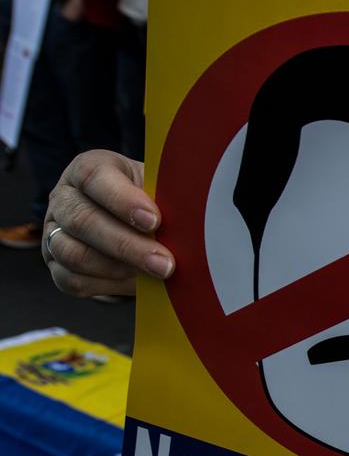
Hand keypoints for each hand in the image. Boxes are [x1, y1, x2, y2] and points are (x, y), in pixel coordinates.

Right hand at [43, 150, 173, 297]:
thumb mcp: (158, 190)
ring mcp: (54, 231)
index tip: (155, 220)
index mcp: (88, 170)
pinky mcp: (55, 263)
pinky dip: (106, 285)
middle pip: (83, 221)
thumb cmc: (151, 202)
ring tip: (156, 276)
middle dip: (127, 245)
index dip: (123, 200)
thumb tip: (187, 224)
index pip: (95, 176)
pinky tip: (135, 284)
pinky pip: (71, 280)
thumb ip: (165, 199)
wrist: (136, 226)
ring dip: (118, 269)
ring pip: (74, 254)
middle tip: (165, 263)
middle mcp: (64, 198)